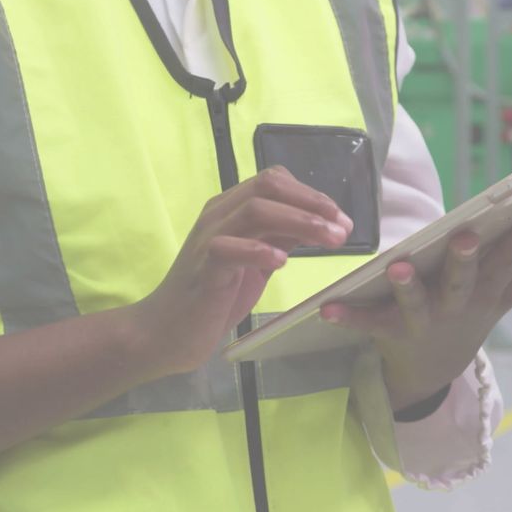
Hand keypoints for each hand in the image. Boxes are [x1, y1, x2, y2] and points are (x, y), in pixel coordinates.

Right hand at [136, 166, 352, 375]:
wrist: (168, 331)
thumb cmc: (215, 295)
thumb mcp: (257, 260)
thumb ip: (281, 237)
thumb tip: (321, 222)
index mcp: (231, 208)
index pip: (274, 181)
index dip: (312, 195)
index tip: (341, 219)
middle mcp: (218, 214)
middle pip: (268, 187)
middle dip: (312, 203)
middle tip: (343, 227)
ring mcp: (208, 238)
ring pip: (255, 211)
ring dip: (299, 221)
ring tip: (329, 240)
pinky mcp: (202, 267)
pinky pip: (228, 248)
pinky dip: (258, 251)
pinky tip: (281, 262)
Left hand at [321, 205, 511, 410]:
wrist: (433, 371)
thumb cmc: (470, 314)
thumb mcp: (506, 293)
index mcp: (487, 290)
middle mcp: (458, 305)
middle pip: (464, 279)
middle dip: (465, 259)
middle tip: (466, 237)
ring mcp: (424, 321)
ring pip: (417, 302)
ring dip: (408, 287)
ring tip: (398, 268)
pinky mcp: (390, 333)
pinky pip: (368, 323)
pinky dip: (348, 315)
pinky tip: (327, 307)